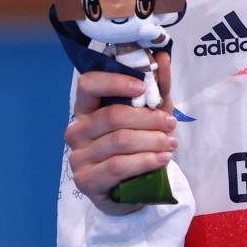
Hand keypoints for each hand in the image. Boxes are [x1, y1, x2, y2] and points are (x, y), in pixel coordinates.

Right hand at [64, 52, 175, 214]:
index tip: (142, 87)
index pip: (88, 84)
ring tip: (171, 143)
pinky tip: (162, 159)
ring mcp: (77, 157)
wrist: (130, 190)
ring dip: (152, 140)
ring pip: (119, 141)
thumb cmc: (137, 145)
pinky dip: (146, 160)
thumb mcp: (151, 114)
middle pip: (112, 116)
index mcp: (86, 108)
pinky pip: (118, 166)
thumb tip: (162, 57)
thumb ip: (157, 88)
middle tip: (170, 123)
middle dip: (148, 119)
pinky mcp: (85, 181)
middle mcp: (76, 130)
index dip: (115, 81)